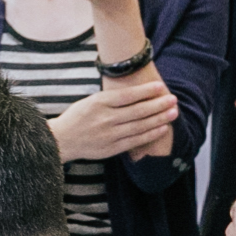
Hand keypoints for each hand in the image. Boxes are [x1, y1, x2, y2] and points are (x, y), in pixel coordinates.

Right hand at [50, 80, 176, 161]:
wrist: (61, 140)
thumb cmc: (78, 117)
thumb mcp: (91, 100)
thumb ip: (111, 98)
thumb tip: (138, 92)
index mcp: (99, 102)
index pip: (128, 95)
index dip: (146, 91)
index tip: (161, 87)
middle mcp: (105, 118)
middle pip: (138, 111)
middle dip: (158, 105)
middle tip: (173, 99)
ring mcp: (109, 135)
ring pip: (139, 126)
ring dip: (159, 119)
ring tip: (173, 113)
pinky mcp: (111, 148)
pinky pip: (135, 141)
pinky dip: (150, 134)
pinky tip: (162, 128)